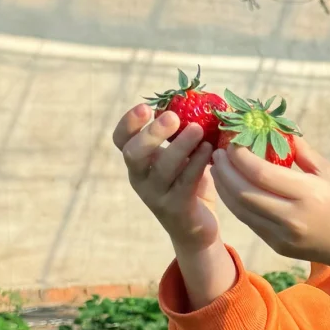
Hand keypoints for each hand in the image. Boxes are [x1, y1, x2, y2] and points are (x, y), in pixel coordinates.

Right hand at [113, 105, 236, 309]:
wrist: (196, 229)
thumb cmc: (189, 183)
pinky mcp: (175, 209)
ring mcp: (155, 195)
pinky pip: (185, 183)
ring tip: (198, 129)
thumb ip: (181, 134)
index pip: (121, 140)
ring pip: (162, 169)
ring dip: (180, 146)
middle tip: (173, 116)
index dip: (128, 123)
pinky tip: (209, 149)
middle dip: (152, 133)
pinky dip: (197, 164)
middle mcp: (140, 178)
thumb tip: (196, 100)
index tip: (145, 108)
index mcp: (138, 162)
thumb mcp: (181, 156)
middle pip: (134, 154)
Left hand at [211, 140, 329, 319]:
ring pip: (241, 210)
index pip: (261, 173)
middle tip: (217, 153)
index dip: (241, 156)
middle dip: (225, 171)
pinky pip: (250, 222)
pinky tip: (233, 188)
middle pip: (244, 192)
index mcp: (308, 194)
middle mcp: (292, 217)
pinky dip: (237, 203)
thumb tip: (280, 131)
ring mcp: (283, 236)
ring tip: (218, 169)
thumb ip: (304, 153)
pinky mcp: (278, 246)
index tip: (233, 142)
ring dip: (225, 188)